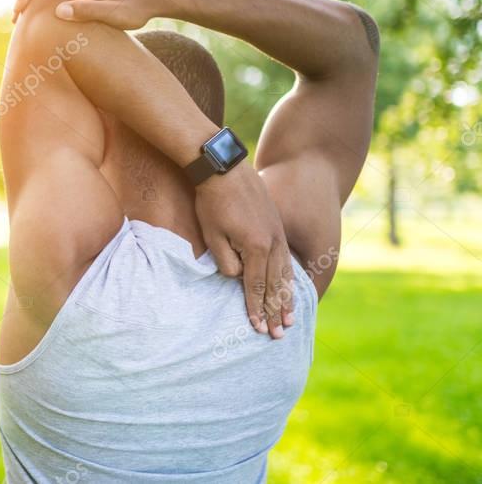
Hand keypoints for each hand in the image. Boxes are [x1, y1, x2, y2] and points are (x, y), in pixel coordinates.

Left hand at [194, 162, 294, 338]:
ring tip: (290, 320)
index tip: (256, 329)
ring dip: (288, 299)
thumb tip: (238, 279)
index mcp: (256, 248)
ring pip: (286, 274)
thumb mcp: (213, 236)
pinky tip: (291, 288)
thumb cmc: (212, 202)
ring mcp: (279, 234)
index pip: (256, 287)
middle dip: (276, 312)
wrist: (225, 168)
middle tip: (279, 335)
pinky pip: (287, 259)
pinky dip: (290, 278)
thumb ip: (226, 263)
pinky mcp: (278, 226)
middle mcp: (274, 244)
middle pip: (276, 285)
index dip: (256, 309)